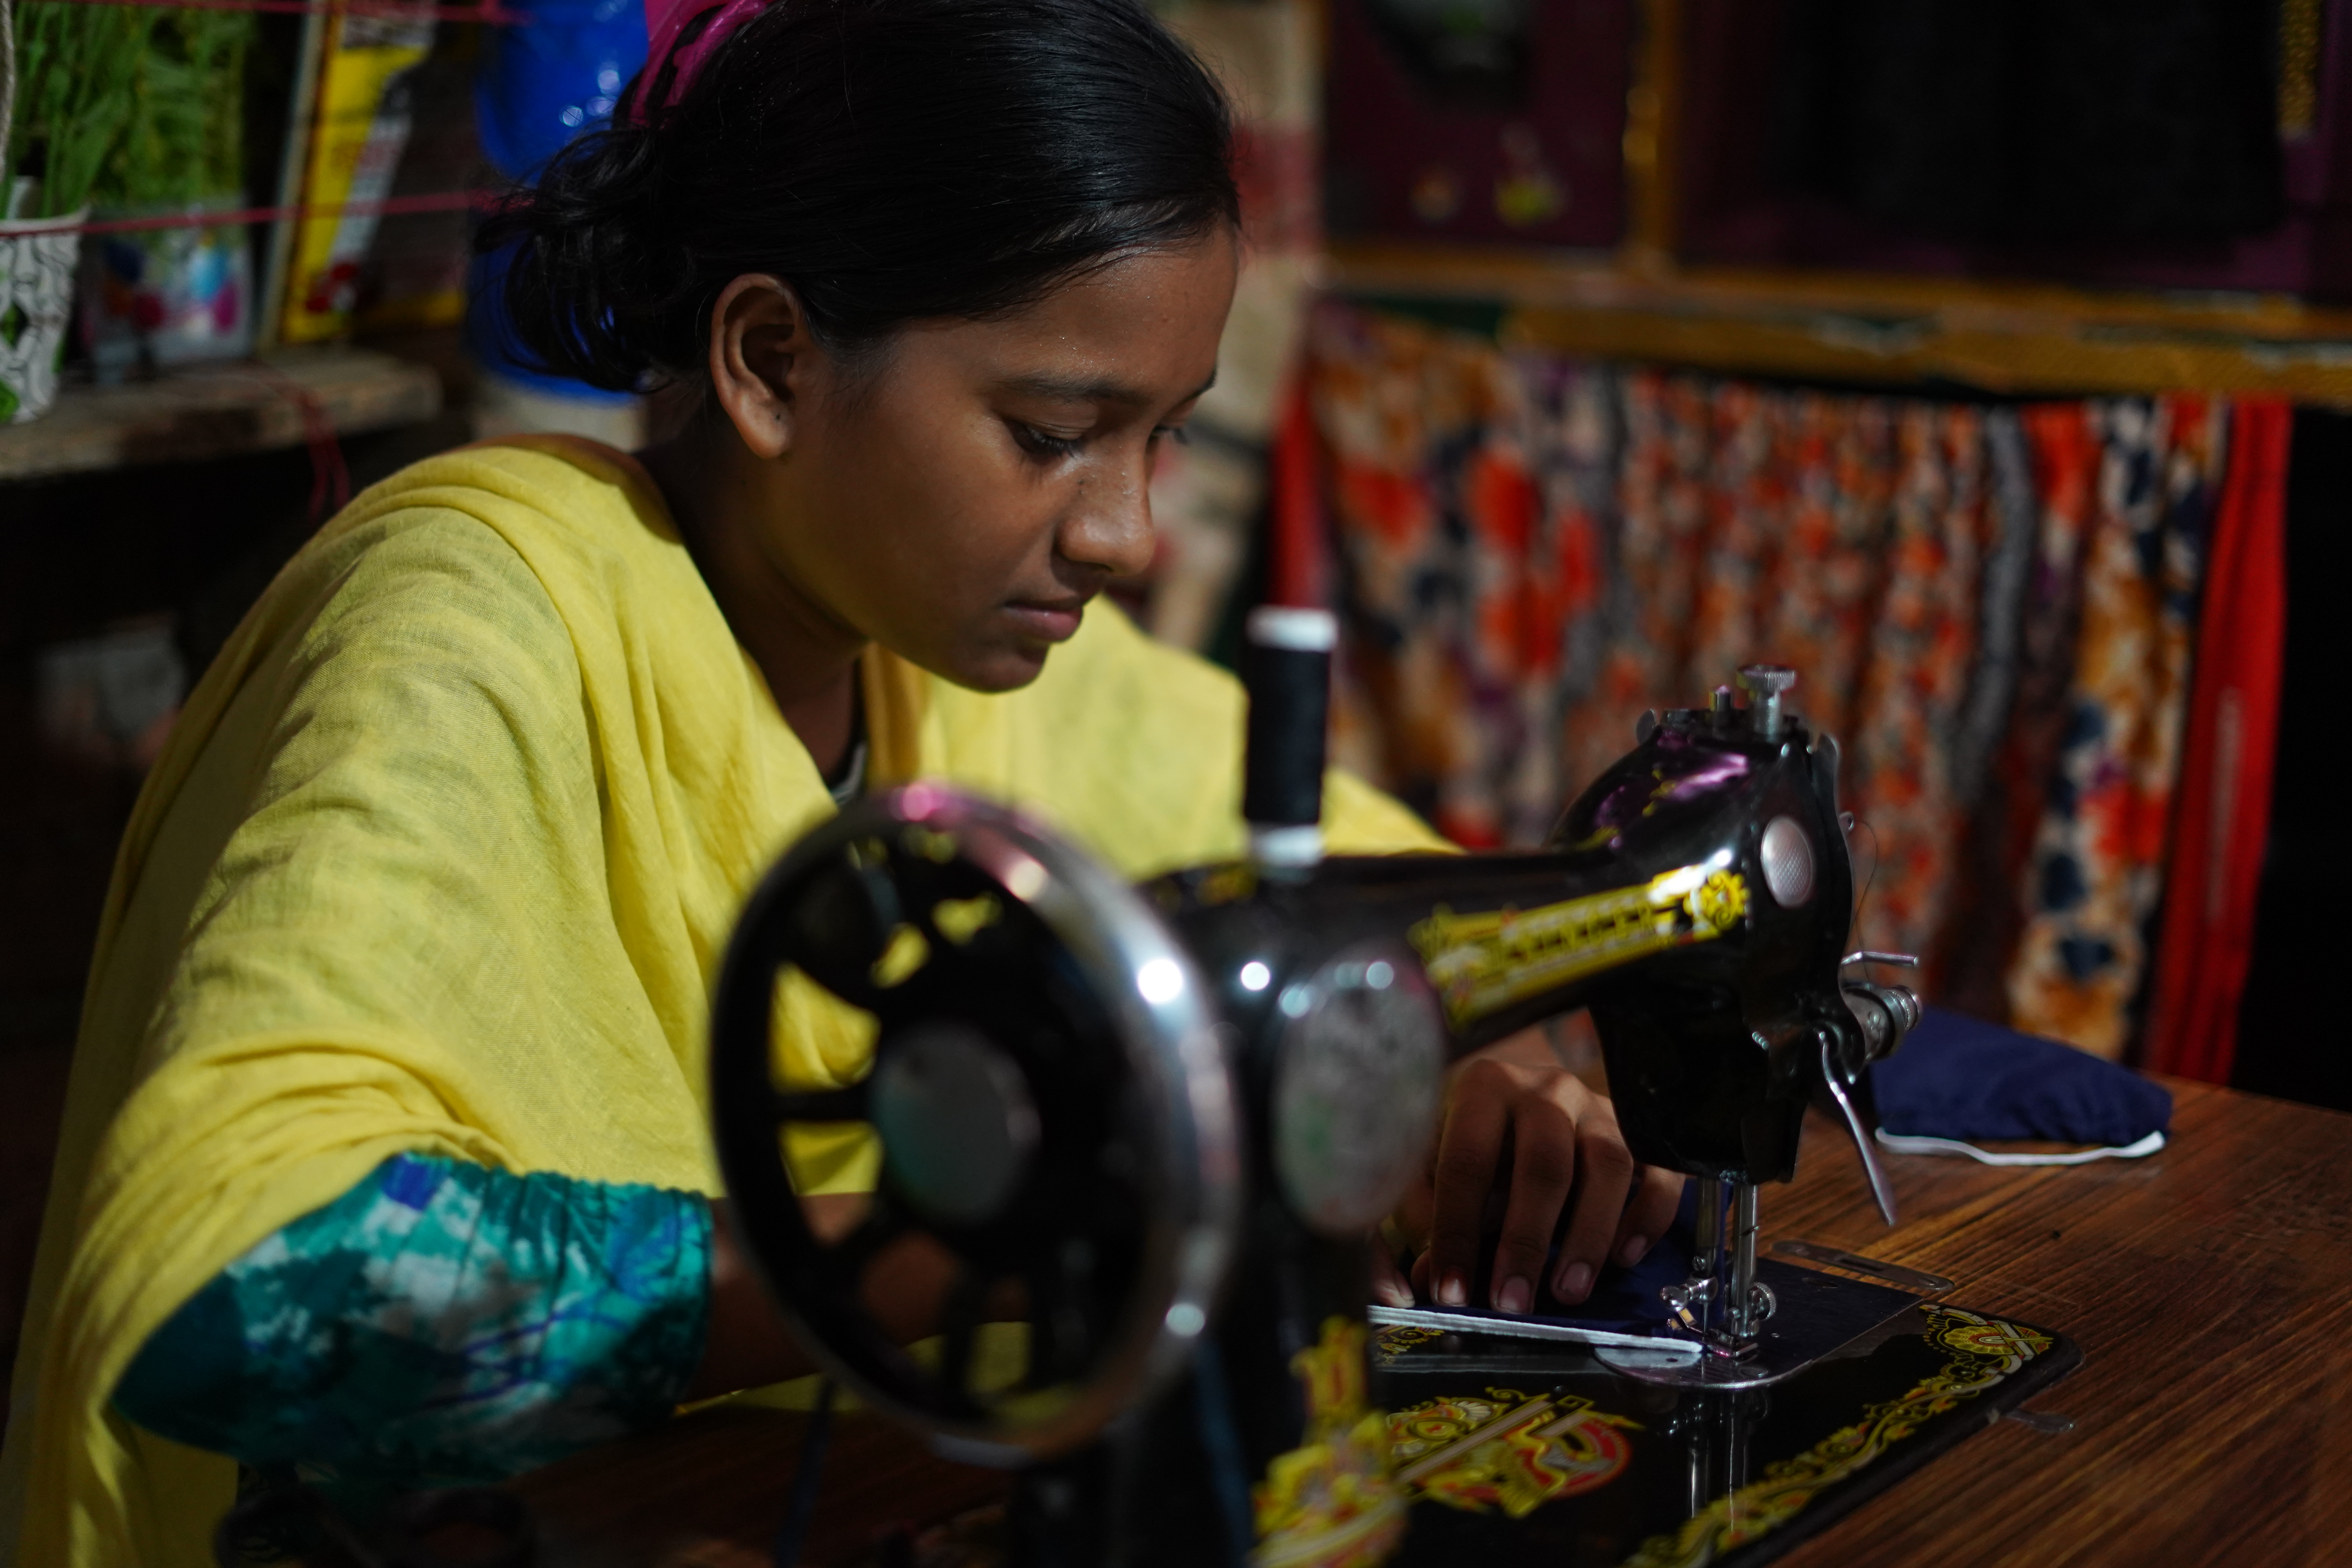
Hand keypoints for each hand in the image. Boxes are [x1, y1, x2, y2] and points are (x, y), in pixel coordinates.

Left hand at [1374, 1029, 1683, 1315]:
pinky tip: (1625, 1258)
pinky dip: (1647, 1218)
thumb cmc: (1476, 1141)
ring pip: (1608, 1166)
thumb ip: (1428, 1218)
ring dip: (1589, 1236)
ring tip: (1567, 1291)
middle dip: (1527, 1241)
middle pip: (1545, 1164)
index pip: (1468, 1162)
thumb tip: (1428, 1277)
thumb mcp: (1437, 1167)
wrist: (1523, 1095)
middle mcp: (1547, 1090)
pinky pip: (1660, 1172)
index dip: (1457, 1231)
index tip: (1452, 1291)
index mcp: (1483, 1088)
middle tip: (1513, 1302)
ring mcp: (1600, 1108)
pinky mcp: (1641, 1131)